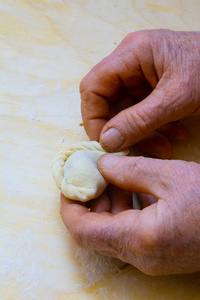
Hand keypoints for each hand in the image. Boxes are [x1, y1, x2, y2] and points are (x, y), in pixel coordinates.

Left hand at [60, 154, 199, 274]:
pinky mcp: (158, 252)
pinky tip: (131, 188)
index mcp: (138, 239)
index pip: (82, 230)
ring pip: (110, 232)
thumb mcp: (169, 176)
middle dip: (89, 201)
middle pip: (94, 232)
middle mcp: (139, 255)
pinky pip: (128, 233)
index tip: (69, 182)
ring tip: (111, 176)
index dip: (69, 205)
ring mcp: (149, 257)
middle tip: (91, 174)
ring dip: (106, 204)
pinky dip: (123, 210)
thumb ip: (128, 169)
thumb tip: (101, 164)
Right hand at [80, 29, 199, 155]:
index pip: (93, 87)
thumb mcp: (176, 98)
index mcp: (131, 54)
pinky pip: (141, 112)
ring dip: (140, 134)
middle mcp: (131, 62)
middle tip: (133, 151)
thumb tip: (107, 143)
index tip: (106, 144)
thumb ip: (139, 121)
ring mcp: (141, 75)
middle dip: (121, 130)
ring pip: (125, 111)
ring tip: (162, 148)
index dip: (94, 117)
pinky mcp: (152, 87)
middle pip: (107, 101)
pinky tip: (172, 137)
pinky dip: (153, 129)